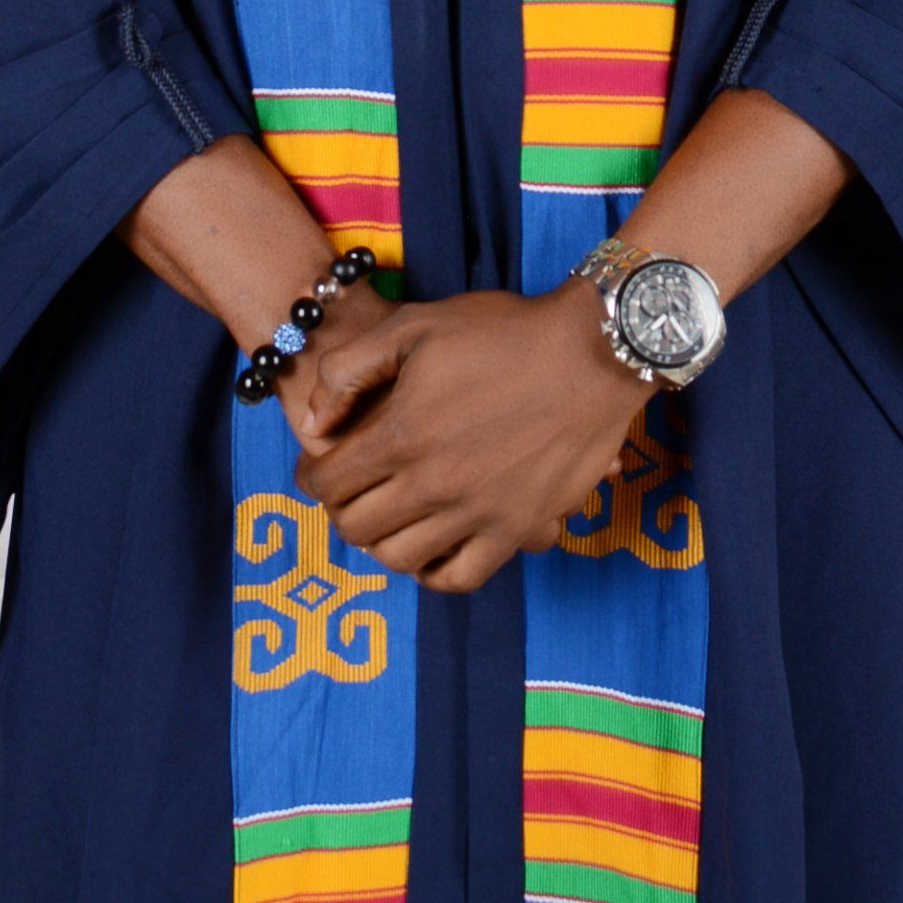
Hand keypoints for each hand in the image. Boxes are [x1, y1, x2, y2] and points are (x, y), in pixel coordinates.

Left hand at [291, 280, 647, 594]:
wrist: (590, 352)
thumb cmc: (502, 332)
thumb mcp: (414, 325)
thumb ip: (349, 369)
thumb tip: (314, 422)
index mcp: (401, 434)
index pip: (327, 483)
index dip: (312, 475)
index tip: (320, 466)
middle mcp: (433, 484)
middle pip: (357, 527)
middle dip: (342, 508)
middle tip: (354, 488)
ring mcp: (476, 512)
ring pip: (400, 558)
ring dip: (383, 540)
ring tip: (391, 514)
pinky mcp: (516, 528)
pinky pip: (460, 577)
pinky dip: (435, 571)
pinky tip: (433, 547)